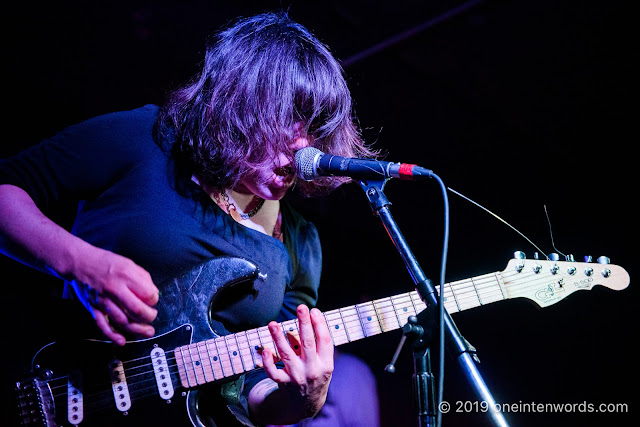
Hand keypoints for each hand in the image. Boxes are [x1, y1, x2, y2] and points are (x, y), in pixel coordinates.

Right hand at [70, 248, 158, 345]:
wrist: (79, 262)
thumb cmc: (104, 262)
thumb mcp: (128, 263)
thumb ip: (142, 277)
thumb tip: (153, 292)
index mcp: (126, 276)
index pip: (147, 294)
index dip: (154, 300)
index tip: (153, 300)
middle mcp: (115, 289)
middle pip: (137, 310)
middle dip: (149, 317)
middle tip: (152, 316)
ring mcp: (103, 300)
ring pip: (122, 320)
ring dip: (137, 329)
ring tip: (147, 331)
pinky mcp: (93, 308)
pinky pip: (102, 324)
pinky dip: (112, 335)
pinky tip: (121, 340)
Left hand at [261, 304, 333, 418]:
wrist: (307, 404)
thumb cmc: (316, 375)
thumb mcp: (325, 363)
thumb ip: (320, 345)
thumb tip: (311, 317)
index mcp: (326, 364)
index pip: (325, 341)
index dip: (320, 324)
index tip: (314, 310)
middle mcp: (312, 370)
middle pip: (307, 343)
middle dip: (304, 324)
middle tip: (301, 307)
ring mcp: (297, 377)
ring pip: (287, 355)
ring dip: (278, 338)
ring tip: (273, 324)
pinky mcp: (284, 383)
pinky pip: (274, 372)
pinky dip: (267, 362)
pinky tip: (264, 349)